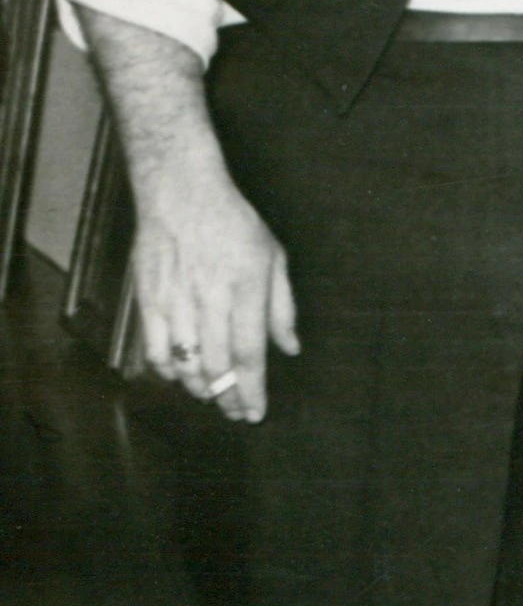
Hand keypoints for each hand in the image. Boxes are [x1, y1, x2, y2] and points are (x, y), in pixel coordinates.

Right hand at [130, 160, 297, 422]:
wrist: (181, 193)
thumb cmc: (233, 223)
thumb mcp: (274, 258)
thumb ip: (283, 308)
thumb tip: (290, 348)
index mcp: (247, 289)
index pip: (250, 353)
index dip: (252, 389)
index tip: (254, 412)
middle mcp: (211, 299)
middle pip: (217, 365)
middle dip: (227, 397)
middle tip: (234, 413)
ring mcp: (177, 299)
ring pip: (185, 361)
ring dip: (198, 387)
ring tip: (211, 396)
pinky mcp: (149, 296)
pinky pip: (155, 346)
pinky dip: (166, 368)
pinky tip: (178, 375)